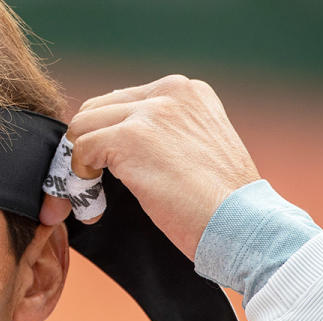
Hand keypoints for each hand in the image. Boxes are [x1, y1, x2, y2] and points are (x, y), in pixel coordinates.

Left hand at [39, 74, 259, 259]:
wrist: (243, 225)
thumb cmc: (223, 205)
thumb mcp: (197, 150)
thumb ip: (163, 136)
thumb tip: (115, 145)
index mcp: (187, 92)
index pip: (121, 102)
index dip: (104, 138)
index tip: (105, 170)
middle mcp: (169, 92)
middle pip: (95, 110)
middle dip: (85, 146)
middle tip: (89, 184)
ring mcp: (150, 112)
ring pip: (82, 126)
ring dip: (79, 164)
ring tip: (93, 196)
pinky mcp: (131, 138)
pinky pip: (81, 149)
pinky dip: (80, 178)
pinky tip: (96, 202)